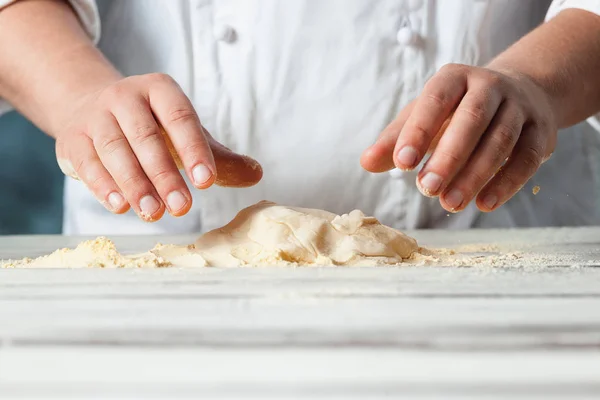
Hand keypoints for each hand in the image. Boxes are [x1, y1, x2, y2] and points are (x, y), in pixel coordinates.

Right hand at [55, 73, 261, 220]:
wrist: (91, 109)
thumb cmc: (151, 127)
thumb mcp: (186, 135)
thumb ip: (219, 158)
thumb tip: (256, 174)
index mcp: (160, 90)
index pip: (180, 118)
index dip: (194, 149)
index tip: (207, 181)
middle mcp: (125, 97)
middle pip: (146, 136)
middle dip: (164, 174)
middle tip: (182, 207)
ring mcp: (96, 116)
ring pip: (115, 149)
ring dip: (134, 184)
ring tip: (153, 213)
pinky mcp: (73, 138)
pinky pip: (87, 161)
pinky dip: (102, 185)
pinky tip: (120, 206)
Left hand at [361, 64, 556, 212]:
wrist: (519, 94)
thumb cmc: (456, 111)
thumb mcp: (423, 118)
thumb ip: (395, 140)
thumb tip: (366, 162)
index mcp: (454, 79)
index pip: (435, 100)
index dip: (418, 130)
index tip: (401, 163)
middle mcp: (489, 86)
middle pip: (471, 120)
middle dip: (448, 157)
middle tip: (426, 189)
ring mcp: (519, 106)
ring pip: (500, 140)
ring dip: (474, 175)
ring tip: (449, 204)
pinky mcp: (541, 131)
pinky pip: (526, 159)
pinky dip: (506, 183)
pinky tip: (484, 204)